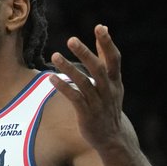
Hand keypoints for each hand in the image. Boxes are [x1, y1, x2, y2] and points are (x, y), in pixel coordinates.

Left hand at [49, 25, 131, 152]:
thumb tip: (103, 28)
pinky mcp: (87, 115)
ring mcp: (98, 103)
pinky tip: (51, 78)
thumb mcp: (111, 82)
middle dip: (85, 54)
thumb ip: (105, 56)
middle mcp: (108, 91)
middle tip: (71, 40)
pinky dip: (64, 88)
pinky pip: (75, 99)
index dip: (107, 44)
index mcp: (115, 81)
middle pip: (98, 69)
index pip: (114, 59)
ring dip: (69, 69)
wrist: (113, 138)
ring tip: (54, 56)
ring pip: (84, 83)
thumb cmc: (109, 104)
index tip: (100, 27)